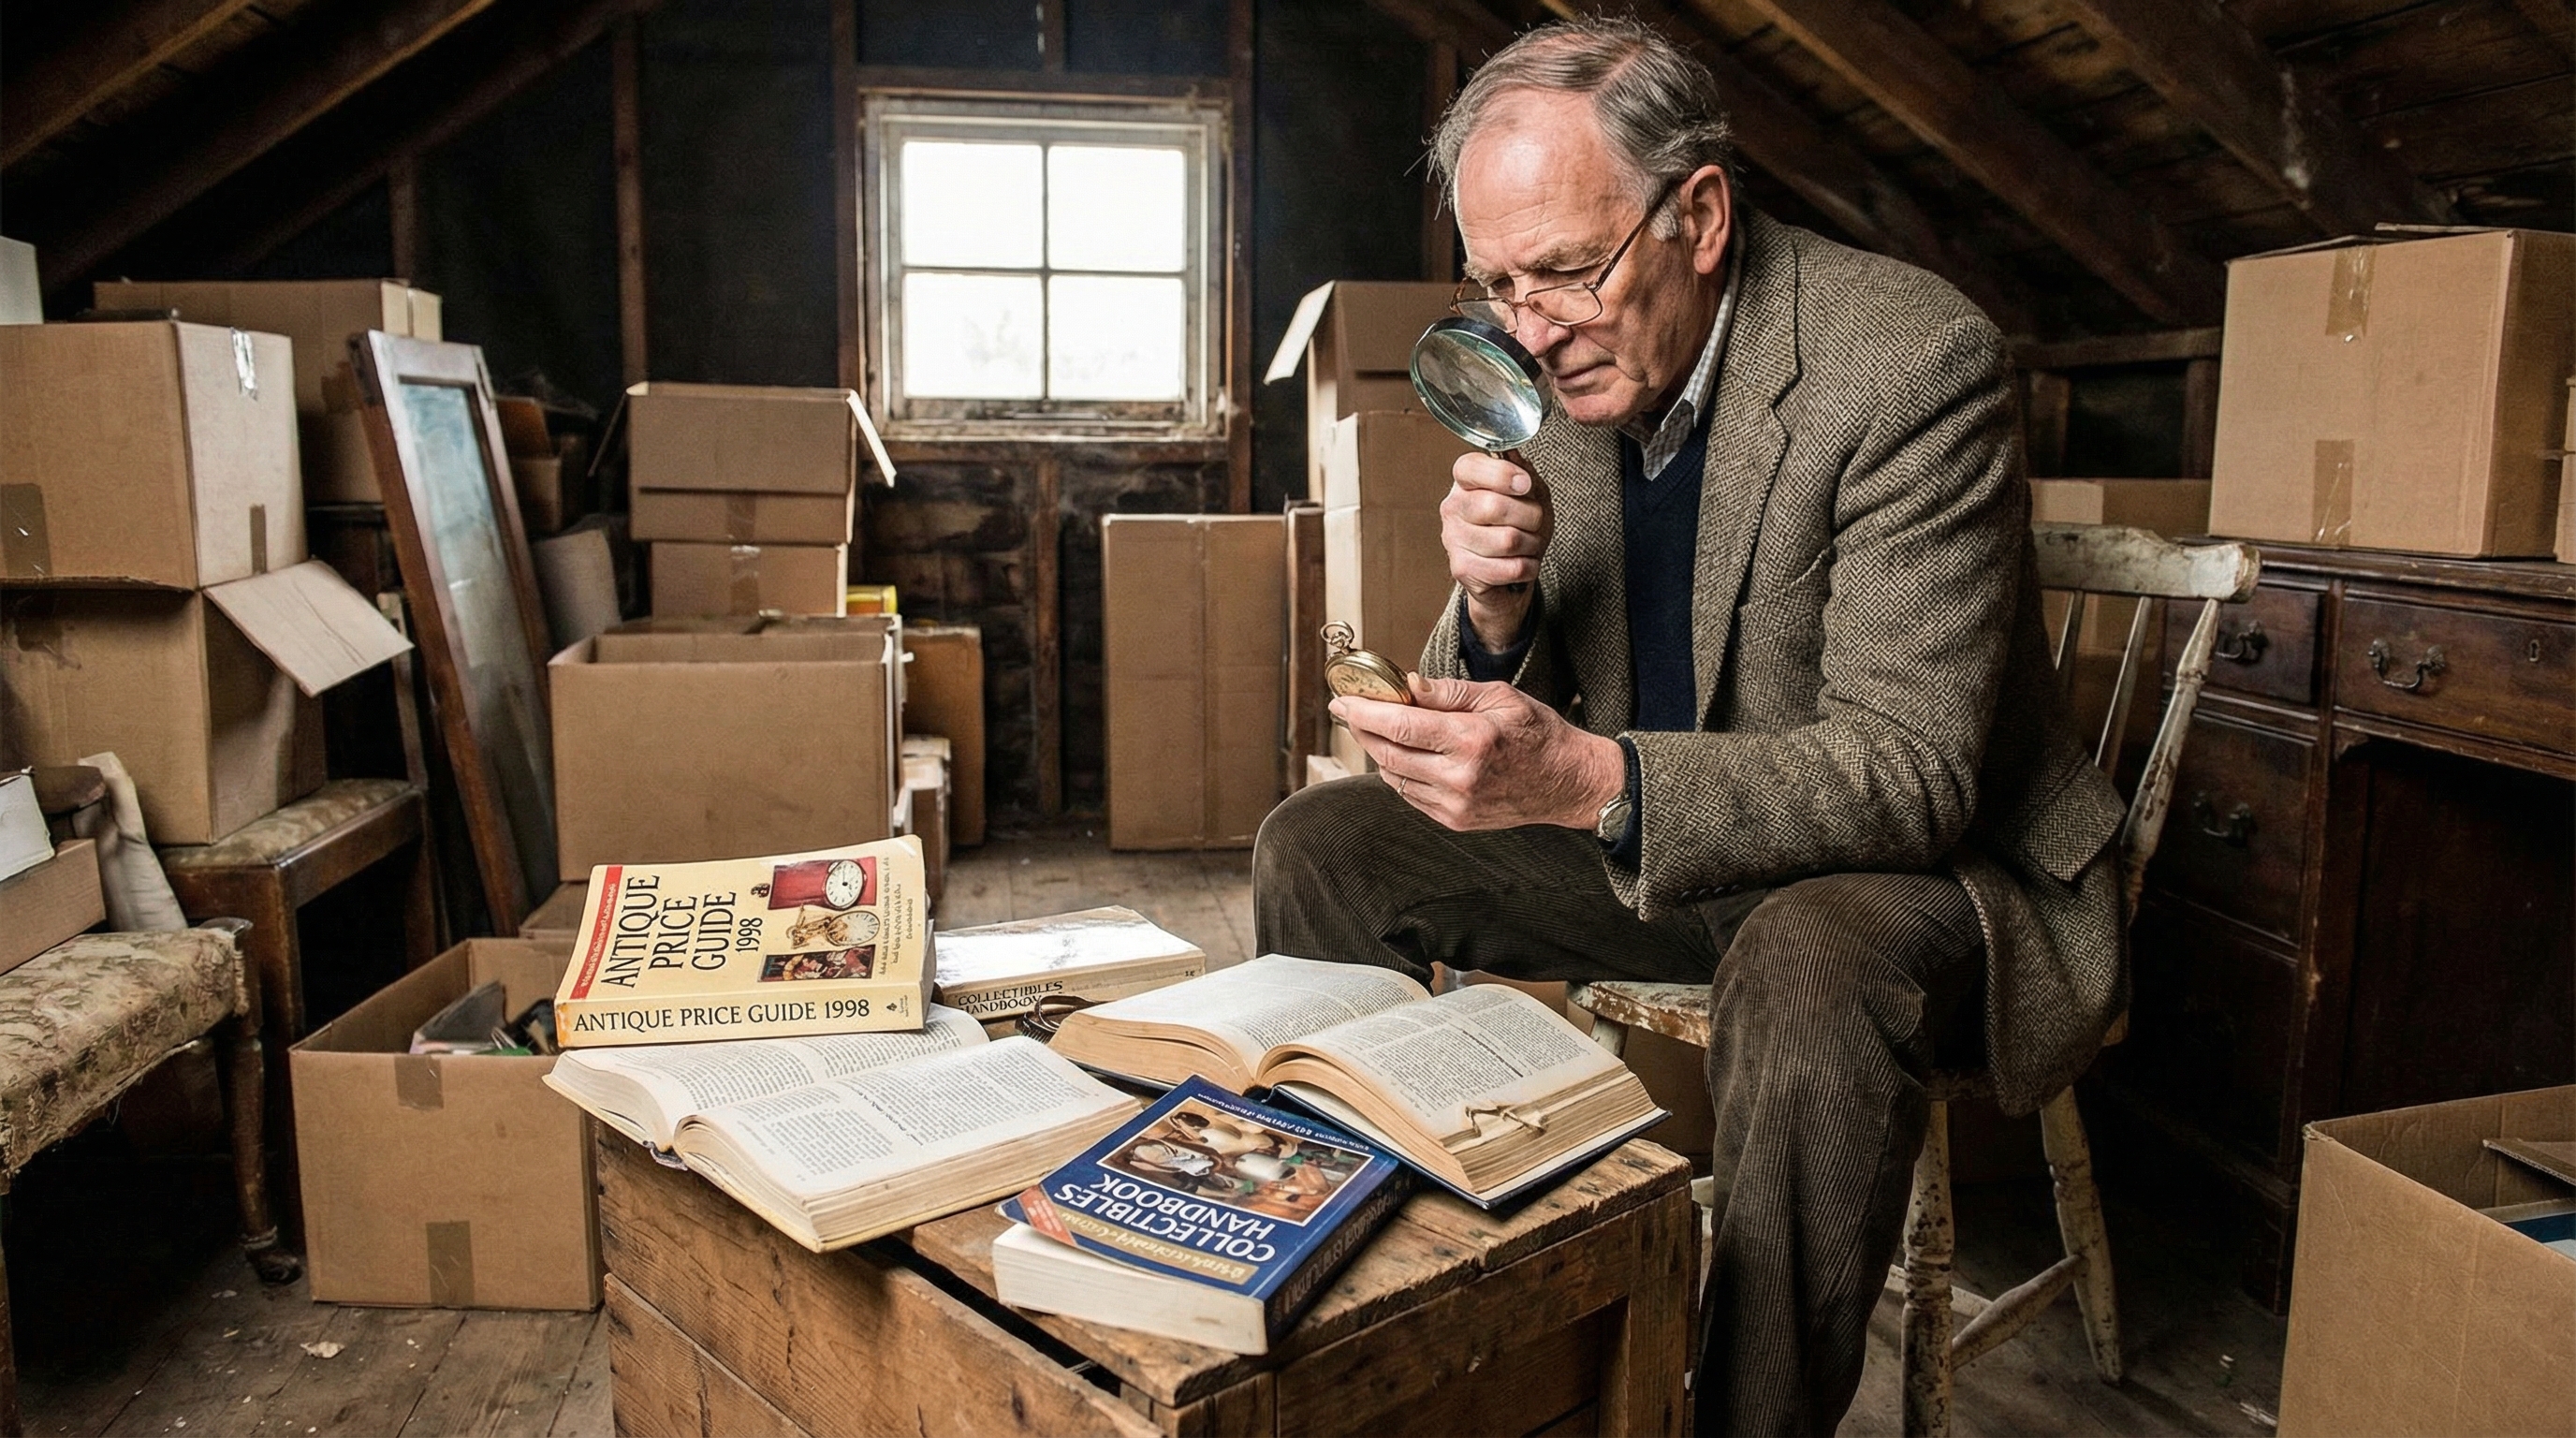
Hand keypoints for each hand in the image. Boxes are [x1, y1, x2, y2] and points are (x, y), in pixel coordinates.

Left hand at [1333, 675, 1623, 832]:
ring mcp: (1455, 805)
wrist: (1568, 782)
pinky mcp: (1455, 820)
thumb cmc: (1538, 734)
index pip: (1400, 725)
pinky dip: (1398, 772)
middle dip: (1363, 729)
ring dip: (1378, 750)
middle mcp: (1459, 778)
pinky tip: (1403, 754)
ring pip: (1393, 776)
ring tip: (1378, 727)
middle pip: (1387, 753)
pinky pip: (1409, 794)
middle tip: (1351, 709)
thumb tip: (1406, 685)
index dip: (1363, 711)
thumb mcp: (1498, 697)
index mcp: (1471, 741)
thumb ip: (1447, 693)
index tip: (1342, 699)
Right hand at [1441, 452, 1550, 651]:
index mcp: (1465, 482)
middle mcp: (1453, 508)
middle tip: (1534, 522)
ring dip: (1531, 544)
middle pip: (1494, 506)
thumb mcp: (1530, 493)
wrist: (1511, 573)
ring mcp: (1453, 539)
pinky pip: (1511, 568)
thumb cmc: (1520, 527)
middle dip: (1530, 516)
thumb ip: (1522, 471)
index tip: (1524, 484)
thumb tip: (1512, 455)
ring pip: (1508, 540)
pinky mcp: (1462, 569)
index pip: (1470, 467)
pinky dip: (1529, 567)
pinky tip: (1522, 562)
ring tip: (1527, 544)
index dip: (1502, 474)